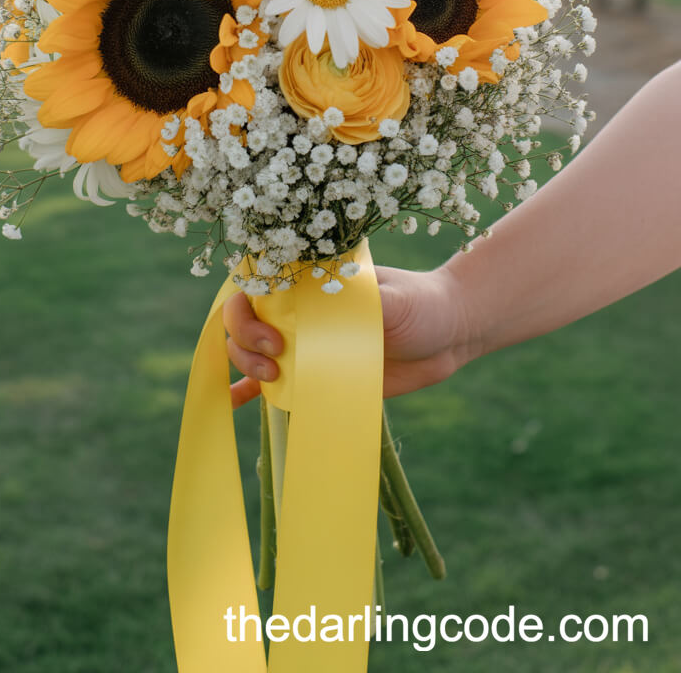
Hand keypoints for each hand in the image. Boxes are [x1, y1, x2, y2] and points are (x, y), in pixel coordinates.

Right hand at [223, 264, 474, 407]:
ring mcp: (306, 343)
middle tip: (276, 359)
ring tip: (272, 380)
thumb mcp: (395, 299)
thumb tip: (330, 310)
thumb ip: (362, 304)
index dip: (247, 308)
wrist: (448, 336)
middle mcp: (301, 309)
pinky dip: (250, 390)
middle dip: (246, 340)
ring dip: (246, 366)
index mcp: (311, 281)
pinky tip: (234, 401)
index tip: (272, 332)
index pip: (256, 285)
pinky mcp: (317, 374)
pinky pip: (274, 382)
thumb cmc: (422, 304)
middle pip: (245, 320)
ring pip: (253, 351)